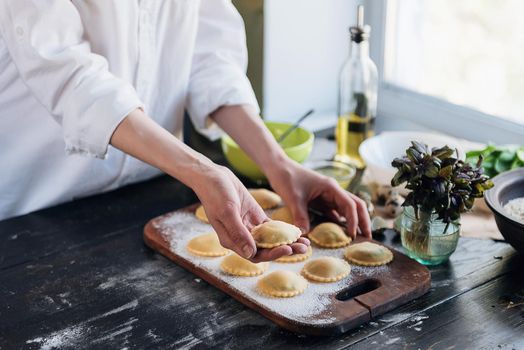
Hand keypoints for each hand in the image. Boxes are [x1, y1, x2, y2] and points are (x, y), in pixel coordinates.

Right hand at [191, 164, 309, 261]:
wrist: (212, 176)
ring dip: (288, 242)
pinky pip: (271, 228)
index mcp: (231, 241)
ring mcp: (249, 227)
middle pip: (266, 250)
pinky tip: (296, 231)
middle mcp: (241, 237)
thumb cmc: (215, 193)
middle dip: (285, 250)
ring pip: (271, 240)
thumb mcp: (227, 212)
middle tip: (304, 249)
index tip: (287, 248)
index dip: (272, 254)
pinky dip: (283, 230)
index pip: (255, 255)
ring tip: (305, 243)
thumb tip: (250, 253)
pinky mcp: (254, 217)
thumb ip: (238, 233)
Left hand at [267, 160, 371, 238]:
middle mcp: (333, 191)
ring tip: (359, 237)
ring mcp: (328, 196)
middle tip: (367, 237)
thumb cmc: (287, 178)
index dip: (354, 220)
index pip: (350, 205)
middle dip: (363, 221)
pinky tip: (342, 232)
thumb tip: (304, 235)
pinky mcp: (321, 201)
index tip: (353, 235)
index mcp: (331, 187)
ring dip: (354, 222)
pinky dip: (340, 222)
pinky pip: (335, 212)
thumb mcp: (293, 198)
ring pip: (347, 210)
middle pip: (356, 205)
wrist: (278, 168)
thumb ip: (300, 216)